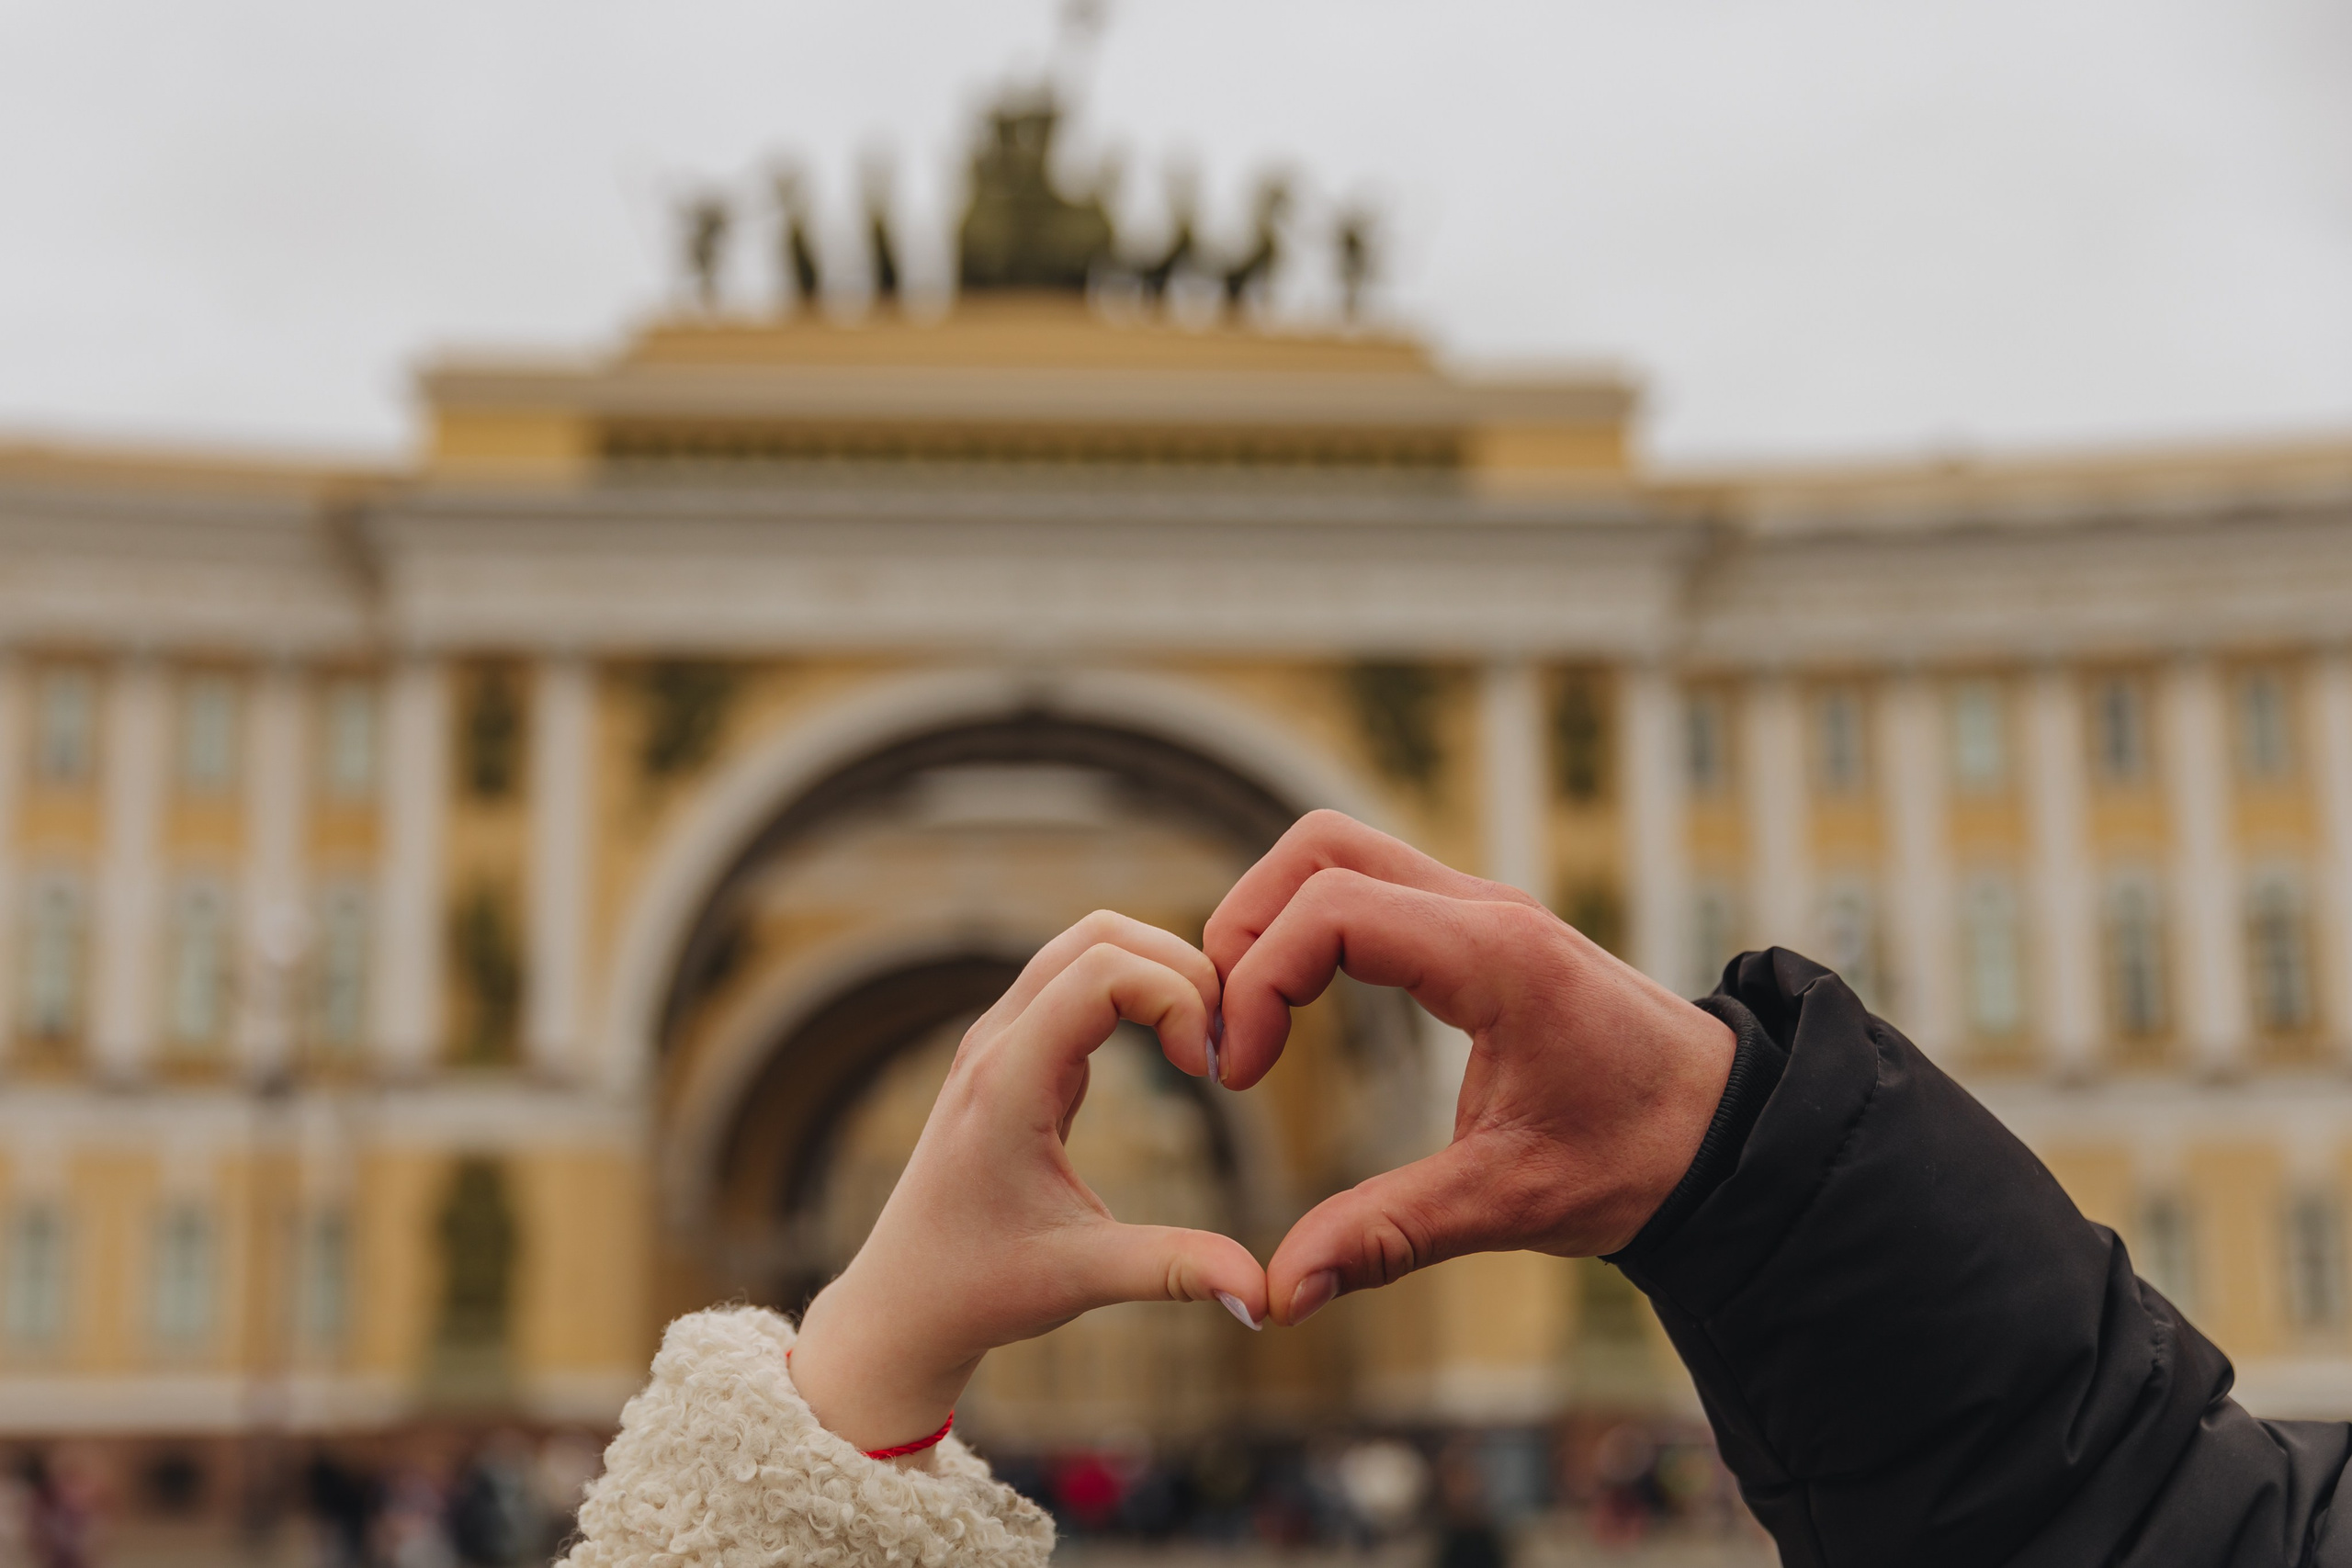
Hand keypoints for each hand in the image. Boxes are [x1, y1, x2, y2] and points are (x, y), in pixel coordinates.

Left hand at [789, 912, 1269, 1457]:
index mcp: (1006, 1081)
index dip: (1176, 998)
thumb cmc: (980, 1288)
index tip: (1209, 1072)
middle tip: (1223, 1045)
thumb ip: (1175, 1271)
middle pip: (1098, 935)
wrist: (903, 1301)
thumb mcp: (1082, 1277)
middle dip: (1179, 969)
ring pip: (1085, 947)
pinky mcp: (1011, 1053)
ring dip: (1158, 975)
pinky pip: (1078, 983)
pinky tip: (1173, 1056)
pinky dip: (1137, 995)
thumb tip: (1267, 1295)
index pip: (1102, 971)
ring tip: (1204, 1048)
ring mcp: (998, 1041)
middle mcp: (996, 1042)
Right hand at [1204, 811, 1734, 1325]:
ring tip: (1249, 1020)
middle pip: (1318, 849)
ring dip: (1275, 920)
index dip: (1258, 980)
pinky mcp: (1478, 927)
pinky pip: (1370, 887)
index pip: (1331, 909)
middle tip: (1226, 1030)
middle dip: (1246, 927)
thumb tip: (1282, 1290)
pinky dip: (1312, 929)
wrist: (1732, 1131)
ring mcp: (1481, 908)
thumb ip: (1389, 1235)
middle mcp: (1483, 909)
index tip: (1239, 1073)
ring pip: (1339, 854)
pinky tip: (1297, 1011)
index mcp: (1493, 955)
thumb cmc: (1640, 1159)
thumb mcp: (1511, 1203)